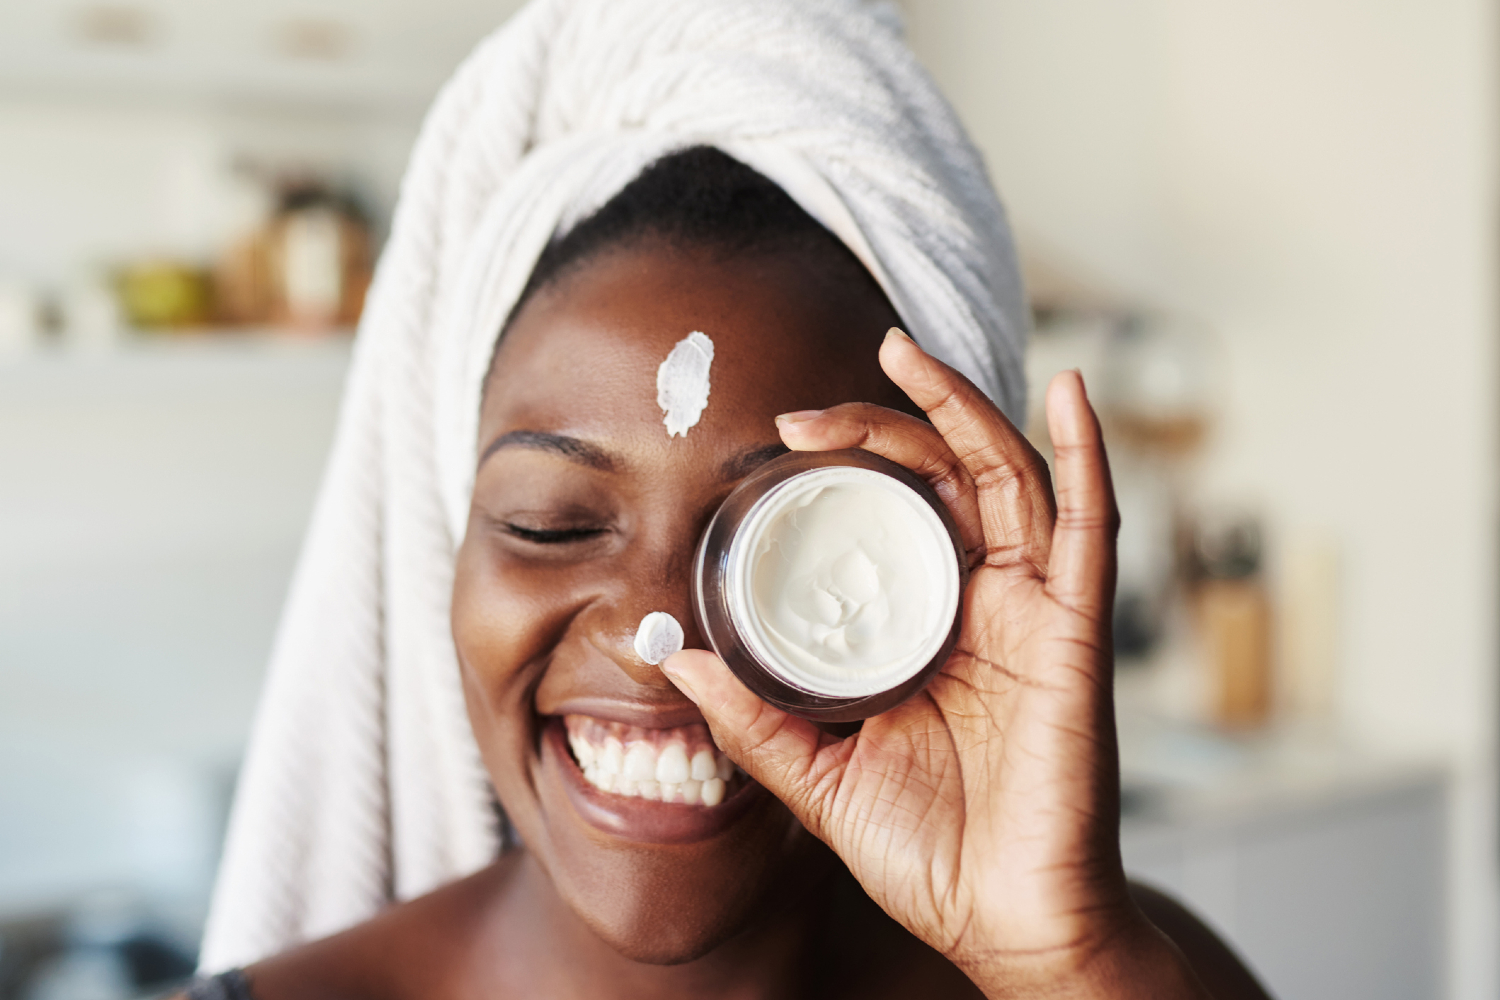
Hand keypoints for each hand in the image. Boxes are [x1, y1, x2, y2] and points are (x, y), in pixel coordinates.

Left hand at [663, 329, 1208, 997]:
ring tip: (904, 351)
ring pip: (1007, 476)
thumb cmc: (928, 852)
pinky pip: (1091, 526)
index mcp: (926, 628)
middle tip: (803, 414)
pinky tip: (1071, 389)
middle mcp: (982, 605)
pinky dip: (1089, 451)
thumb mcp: (819, 774)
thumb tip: (677, 661)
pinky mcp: (1076, 633)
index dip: (843, 470)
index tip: (775, 447)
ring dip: (960, 407)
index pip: (891, 516)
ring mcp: (1033, 612)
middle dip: (879, 427)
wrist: (1002, 924)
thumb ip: (755, 717)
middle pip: (942, 479)